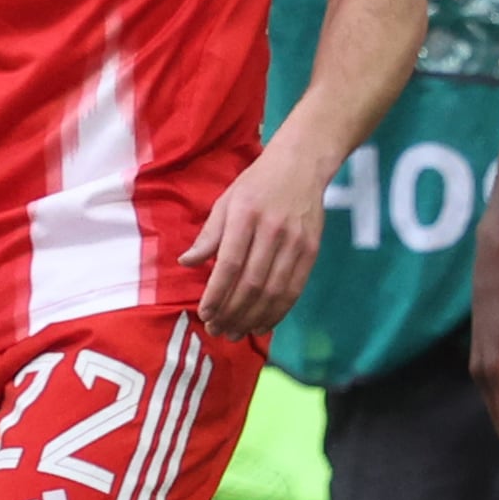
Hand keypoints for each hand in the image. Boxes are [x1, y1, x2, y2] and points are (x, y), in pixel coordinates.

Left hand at [183, 133, 328, 336]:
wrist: (301, 166)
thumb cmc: (256, 184)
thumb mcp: (226, 202)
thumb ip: (208, 235)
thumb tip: (186, 263)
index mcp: (245, 216)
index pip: (229, 264)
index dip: (217, 293)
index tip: (204, 314)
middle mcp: (272, 231)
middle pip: (252, 283)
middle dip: (232, 312)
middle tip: (217, 331)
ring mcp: (296, 242)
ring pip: (274, 291)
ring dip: (253, 318)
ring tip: (235, 333)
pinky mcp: (312, 251)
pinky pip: (294, 290)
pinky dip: (278, 312)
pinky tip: (262, 324)